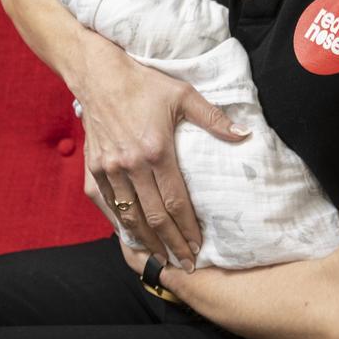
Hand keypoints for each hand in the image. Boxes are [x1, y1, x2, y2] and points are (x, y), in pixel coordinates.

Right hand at [79, 39, 249, 269]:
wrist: (99, 76)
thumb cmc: (144, 84)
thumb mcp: (183, 95)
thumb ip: (214, 118)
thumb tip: (244, 134)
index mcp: (157, 150)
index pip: (176, 202)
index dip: (189, 228)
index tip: (200, 246)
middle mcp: (132, 165)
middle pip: (154, 217)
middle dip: (172, 244)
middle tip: (186, 263)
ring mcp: (109, 169)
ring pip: (129, 216)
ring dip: (147, 241)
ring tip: (162, 258)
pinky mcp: (93, 169)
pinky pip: (107, 205)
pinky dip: (121, 224)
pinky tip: (132, 236)